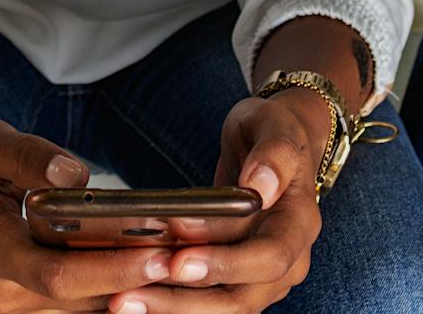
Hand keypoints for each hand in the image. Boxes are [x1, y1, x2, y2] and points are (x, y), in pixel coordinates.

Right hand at [0, 119, 174, 312]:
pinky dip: (114, 296)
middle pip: (82, 302)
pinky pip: (77, 311)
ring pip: (85, 313)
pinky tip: (155, 278)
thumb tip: (77, 175)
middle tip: (196, 262)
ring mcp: (12, 313)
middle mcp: (1, 296)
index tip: (159, 255)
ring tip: (188, 269)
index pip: (58, 274)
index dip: (110, 269)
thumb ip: (28, 156)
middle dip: (140, 286)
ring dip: (133, 295)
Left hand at [106, 90, 326, 312]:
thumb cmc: (273, 131)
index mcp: (299, 224)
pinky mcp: (237, 278)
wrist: (274, 145)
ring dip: (172, 308)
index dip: (225, 264)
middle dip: (186, 300)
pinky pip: (207, 299)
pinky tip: (135, 295)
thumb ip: (273, 154)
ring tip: (124, 301)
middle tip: (132, 292)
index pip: (269, 257)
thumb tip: (261, 187)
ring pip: (221, 306)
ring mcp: (263, 275)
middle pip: (241, 297)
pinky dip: (172, 301)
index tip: (180, 259)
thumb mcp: (274, 126)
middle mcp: (287, 260)